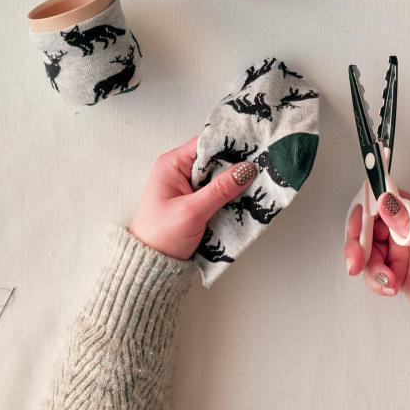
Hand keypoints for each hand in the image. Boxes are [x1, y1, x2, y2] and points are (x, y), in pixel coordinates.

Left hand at [129, 137, 257, 260]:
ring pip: (218, 175)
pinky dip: (229, 194)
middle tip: (259, 169)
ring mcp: (187, 186)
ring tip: (255, 184)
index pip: (205, 143)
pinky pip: (216, 190)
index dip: (228, 145)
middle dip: (234, 165)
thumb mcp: (192, 212)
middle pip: (214, 158)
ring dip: (233, 182)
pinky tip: (242, 198)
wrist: (150, 265)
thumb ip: (220, 189)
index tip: (252, 150)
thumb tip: (245, 169)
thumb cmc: (160, 237)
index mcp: (172, 164)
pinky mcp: (194, 200)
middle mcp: (179, 170)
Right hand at [344, 189, 409, 351]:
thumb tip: (388, 201)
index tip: (358, 229)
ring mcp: (400, 248)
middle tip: (358, 260)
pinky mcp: (394, 266)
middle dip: (359, 244)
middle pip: (367, 224)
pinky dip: (376, 280)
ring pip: (366, 248)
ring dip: (371, 267)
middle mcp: (408, 228)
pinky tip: (391, 285)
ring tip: (388, 279)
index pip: (383, 199)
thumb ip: (409, 224)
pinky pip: (371, 267)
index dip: (365, 211)